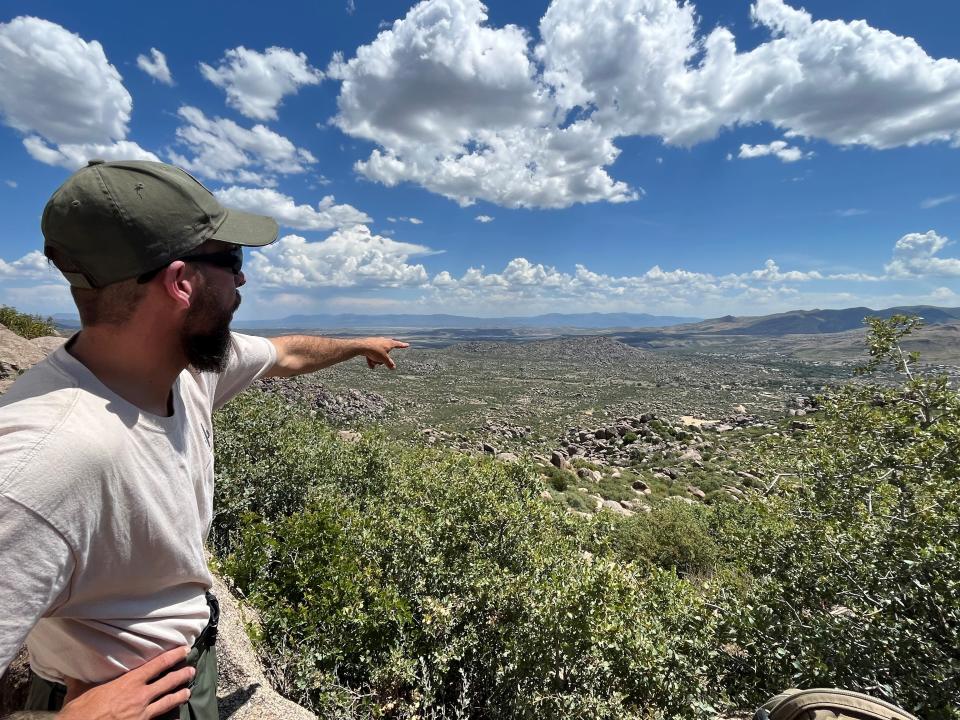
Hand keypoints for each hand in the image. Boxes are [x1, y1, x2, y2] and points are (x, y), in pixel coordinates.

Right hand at [58, 646, 193, 718]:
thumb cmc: (80, 711)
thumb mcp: (81, 688)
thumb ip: (83, 677)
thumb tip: (74, 666)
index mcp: (129, 682)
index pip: (158, 664)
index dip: (174, 655)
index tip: (184, 649)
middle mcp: (140, 696)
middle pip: (169, 682)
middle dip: (183, 675)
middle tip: (192, 670)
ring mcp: (142, 713)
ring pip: (168, 702)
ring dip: (180, 695)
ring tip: (188, 692)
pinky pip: (160, 718)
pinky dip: (169, 716)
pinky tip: (176, 716)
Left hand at [361, 337, 408, 369]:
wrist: (361, 346)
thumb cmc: (375, 351)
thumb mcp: (384, 359)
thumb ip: (389, 364)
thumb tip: (393, 368)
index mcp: (389, 343)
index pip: (398, 344)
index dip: (403, 345)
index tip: (407, 345)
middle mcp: (383, 341)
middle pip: (387, 351)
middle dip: (384, 358)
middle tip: (382, 360)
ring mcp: (376, 342)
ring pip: (379, 354)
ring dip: (377, 360)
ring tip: (374, 363)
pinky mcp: (369, 345)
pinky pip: (373, 354)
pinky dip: (372, 359)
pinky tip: (370, 365)